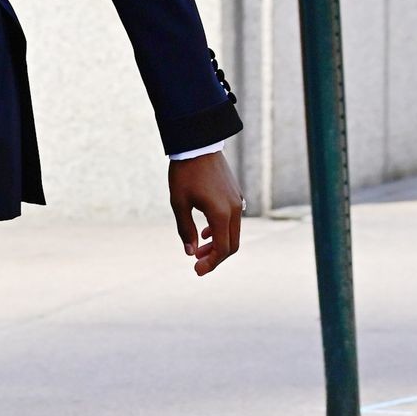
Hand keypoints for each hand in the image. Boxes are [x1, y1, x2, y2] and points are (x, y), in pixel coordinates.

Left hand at [169, 152, 242, 276]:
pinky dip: (220, 231)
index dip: (211, 263)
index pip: (223, 249)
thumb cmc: (185, 173)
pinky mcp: (234, 194)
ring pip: (232, 232)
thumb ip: (185, 230)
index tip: (196, 270)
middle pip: (232, 244)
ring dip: (217, 244)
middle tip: (196, 264)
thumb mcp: (179, 203)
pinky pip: (232, 220)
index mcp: (222, 214)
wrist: (198, 144)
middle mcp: (234, 209)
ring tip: (197, 249)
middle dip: (215, 257)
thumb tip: (189, 252)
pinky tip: (204, 233)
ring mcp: (237, 201)